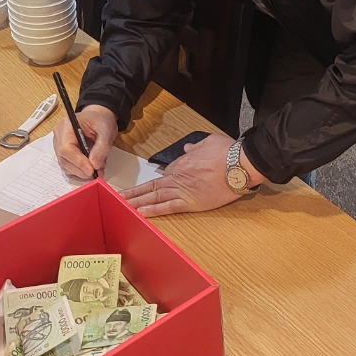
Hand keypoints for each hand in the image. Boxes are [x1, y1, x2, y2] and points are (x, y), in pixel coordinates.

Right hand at [52, 104, 117, 178]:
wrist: (98, 118)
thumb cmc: (101, 121)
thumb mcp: (107, 130)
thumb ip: (102, 147)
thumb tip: (95, 165)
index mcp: (67, 125)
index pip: (66, 148)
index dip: (78, 162)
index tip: (91, 170)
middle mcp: (59, 135)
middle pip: (64, 159)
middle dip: (80, 169)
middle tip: (96, 173)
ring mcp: (58, 144)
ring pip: (65, 165)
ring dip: (80, 172)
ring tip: (96, 170)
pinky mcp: (63, 153)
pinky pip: (68, 166)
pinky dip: (79, 170)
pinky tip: (90, 168)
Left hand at [121, 133, 253, 217]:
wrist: (238, 165)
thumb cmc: (227, 152)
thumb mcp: (209, 142)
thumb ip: (195, 147)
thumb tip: (188, 148)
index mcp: (181, 163)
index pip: (166, 174)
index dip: (157, 181)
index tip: (147, 187)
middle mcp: (177, 177)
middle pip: (150, 186)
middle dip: (133, 192)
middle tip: (116, 197)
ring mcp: (182, 190)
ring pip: (154, 197)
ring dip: (136, 202)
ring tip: (121, 206)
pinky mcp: (190, 202)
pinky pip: (168, 207)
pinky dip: (153, 211)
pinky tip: (140, 213)